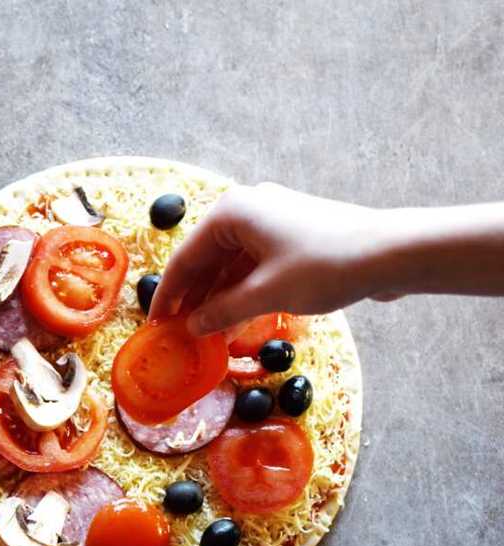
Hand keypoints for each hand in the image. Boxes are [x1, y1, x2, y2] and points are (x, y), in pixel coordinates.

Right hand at [149, 183, 386, 335]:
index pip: (185, 258)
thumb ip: (222, 312)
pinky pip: (254, 265)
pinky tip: (236, 319)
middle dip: (193, 297)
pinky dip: (242, 290)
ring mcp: (272, 221)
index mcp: (232, 213)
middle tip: (178, 333)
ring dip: (218, 297)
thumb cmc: (325, 266)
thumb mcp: (266, 295)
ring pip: (231, 264)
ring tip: (205, 332)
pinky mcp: (293, 235)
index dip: (168, 295)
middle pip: (207, 259)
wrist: (393, 253)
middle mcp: (248, 210)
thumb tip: (192, 327)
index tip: (154, 325)